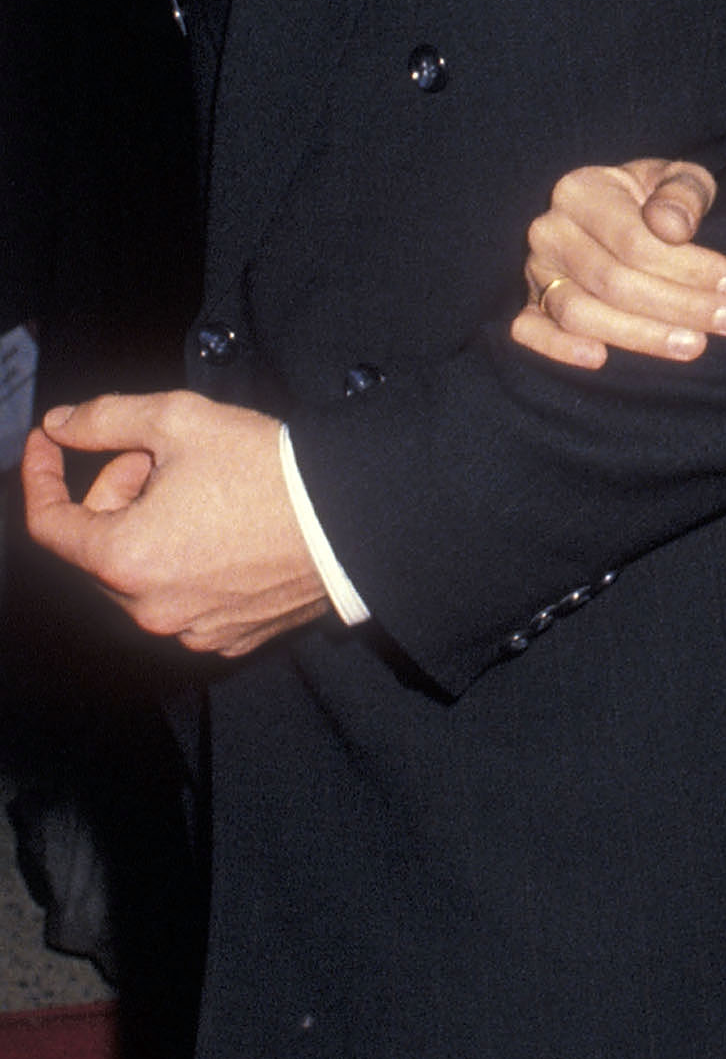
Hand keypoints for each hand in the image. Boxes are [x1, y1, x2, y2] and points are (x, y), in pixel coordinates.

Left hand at [21, 390, 329, 656]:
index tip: (49, 443)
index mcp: (125, 559)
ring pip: (139, 575)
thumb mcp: (179, 419)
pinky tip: (224, 530)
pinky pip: (182, 600)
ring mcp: (188, 631)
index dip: (40, 476)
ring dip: (149, 531)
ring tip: (201, 491)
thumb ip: (105, 418)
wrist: (352, 517)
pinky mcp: (227, 639)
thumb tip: (60, 424)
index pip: (48, 525)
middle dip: (115, 495)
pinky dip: (185, 565)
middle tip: (160, 457)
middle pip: (98, 547)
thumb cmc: (268, 469)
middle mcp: (147, 609)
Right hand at [510, 157, 725, 370]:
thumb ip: (683, 191)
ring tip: (695, 345)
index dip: (689, 267)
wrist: (617, 214)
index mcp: (580, 190)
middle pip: (613, 280)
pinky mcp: (528, 305)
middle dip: (679, 305)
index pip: (635, 239)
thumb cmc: (652, 198)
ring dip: (639, 335)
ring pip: (579, 312)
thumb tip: (672, 227)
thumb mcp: (677, 179)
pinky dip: (558, 348)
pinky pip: (531, 331)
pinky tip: (601, 358)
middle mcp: (549, 230)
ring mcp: (535, 270)